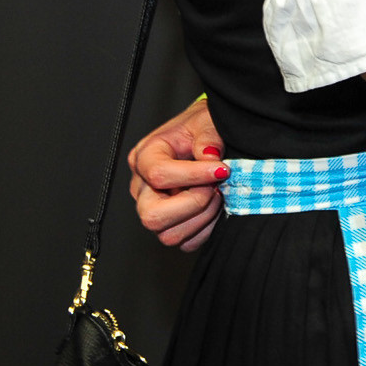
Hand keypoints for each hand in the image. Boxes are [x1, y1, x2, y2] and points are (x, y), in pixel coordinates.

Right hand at [127, 97, 225, 251]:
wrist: (205, 135)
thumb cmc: (201, 128)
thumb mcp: (206, 122)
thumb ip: (207, 138)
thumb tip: (209, 158)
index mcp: (145, 157)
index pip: (158, 175)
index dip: (195, 175)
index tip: (222, 169)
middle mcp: (143, 188)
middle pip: (152, 216)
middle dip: (194, 203)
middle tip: (216, 187)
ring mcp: (154, 209)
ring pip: (169, 235)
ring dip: (203, 217)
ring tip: (218, 194)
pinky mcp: (171, 225)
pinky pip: (186, 243)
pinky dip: (206, 229)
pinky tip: (215, 207)